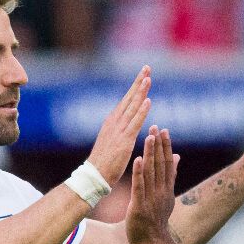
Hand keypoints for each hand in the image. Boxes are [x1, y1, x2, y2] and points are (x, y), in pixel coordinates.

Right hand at [87, 66, 152, 183]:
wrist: (95, 176)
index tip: (144, 74)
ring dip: (141, 92)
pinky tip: (148, 100)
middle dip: (139, 82)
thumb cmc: (104, 163)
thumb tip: (126, 125)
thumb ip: (119, 131)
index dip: (135, 86)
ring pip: (132, 107)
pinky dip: (142, 111)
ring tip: (148, 78)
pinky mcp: (124, 140)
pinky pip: (135, 123)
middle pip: (129, 98)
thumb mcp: (112, 141)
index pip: (126, 100)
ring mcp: (119, 130)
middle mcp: (114, 122)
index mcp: (112, 122)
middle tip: (147, 67)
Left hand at [126, 126, 178, 243]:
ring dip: (150, 154)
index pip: (167, 163)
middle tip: (156, 127)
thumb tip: (177, 156)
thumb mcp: (167, 195)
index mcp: (166, 188)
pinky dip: (139, 173)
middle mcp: (160, 191)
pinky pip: (139, 187)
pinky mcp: (140, 205)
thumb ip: (171, 175)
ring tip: (149, 137)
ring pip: (151, 172)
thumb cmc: (156, 220)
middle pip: (160, 164)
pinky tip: (138, 159)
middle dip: (159, 145)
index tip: (164, 130)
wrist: (153, 243)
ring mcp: (151, 198)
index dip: (165, 146)